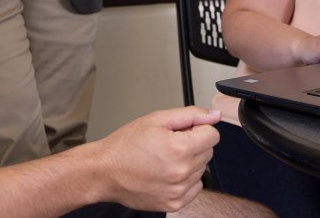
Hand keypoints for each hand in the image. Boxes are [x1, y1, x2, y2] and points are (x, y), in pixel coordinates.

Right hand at [91, 107, 218, 212]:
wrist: (105, 172)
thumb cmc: (126, 145)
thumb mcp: (157, 119)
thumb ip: (190, 115)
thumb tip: (214, 115)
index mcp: (180, 148)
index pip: (212, 135)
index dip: (197, 129)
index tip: (182, 131)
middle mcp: (182, 172)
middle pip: (208, 152)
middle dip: (193, 144)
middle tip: (168, 144)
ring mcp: (179, 191)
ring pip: (202, 169)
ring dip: (189, 162)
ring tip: (164, 159)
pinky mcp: (174, 204)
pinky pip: (195, 188)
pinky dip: (185, 180)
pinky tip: (166, 173)